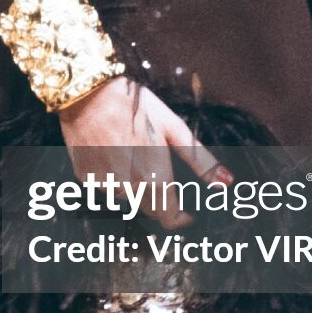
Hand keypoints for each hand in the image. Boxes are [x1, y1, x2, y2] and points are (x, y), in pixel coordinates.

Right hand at [55, 75, 230, 229]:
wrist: (90, 93)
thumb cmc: (136, 107)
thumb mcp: (174, 129)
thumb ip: (200, 161)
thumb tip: (225, 183)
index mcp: (155, 179)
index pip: (170, 218)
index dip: (182, 219)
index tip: (187, 213)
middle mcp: (130, 189)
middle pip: (150, 210)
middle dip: (160, 198)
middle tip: (159, 170)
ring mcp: (105, 185)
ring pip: (128, 197)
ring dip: (135, 186)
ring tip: (132, 152)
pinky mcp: (86, 178)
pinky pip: (106, 186)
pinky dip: (113, 176)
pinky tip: (112, 151)